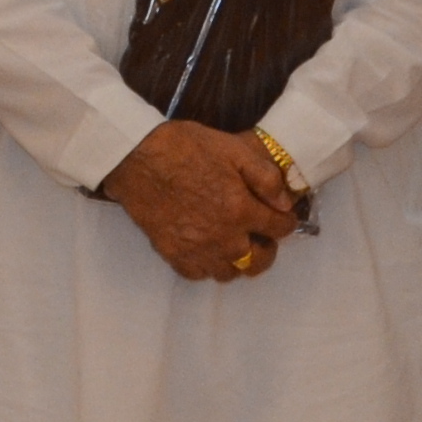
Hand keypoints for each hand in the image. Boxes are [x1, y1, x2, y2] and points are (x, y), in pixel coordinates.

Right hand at [104, 120, 300, 284]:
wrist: (135, 157)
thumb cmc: (185, 147)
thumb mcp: (232, 149)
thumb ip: (265, 177)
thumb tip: (286, 203)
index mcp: (240, 210)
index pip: (280, 229)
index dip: (286, 222)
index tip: (282, 217)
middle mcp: (223, 238)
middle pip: (258, 261)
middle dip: (267, 249)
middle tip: (261, 235)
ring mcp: (196, 250)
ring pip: (229, 273)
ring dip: (238, 260)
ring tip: (233, 243)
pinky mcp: (172, 255)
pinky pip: (199, 274)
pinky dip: (207, 266)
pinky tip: (206, 248)